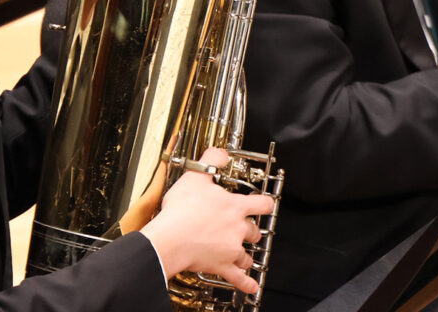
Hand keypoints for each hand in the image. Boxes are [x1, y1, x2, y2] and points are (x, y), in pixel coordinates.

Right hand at [141, 148, 274, 294]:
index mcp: (235, 206)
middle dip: (251, 230)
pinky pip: (239, 278)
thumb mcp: (196, 175)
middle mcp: (237, 228)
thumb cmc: (182, 209)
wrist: (171, 238)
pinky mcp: (222, 266)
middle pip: (254, 230)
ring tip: (243, 255)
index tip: (266, 204)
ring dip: (246, 254)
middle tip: (247, 230)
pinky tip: (252, 286)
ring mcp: (231, 249)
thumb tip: (221, 153)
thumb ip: (212, 159)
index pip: (261, 203)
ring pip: (247, 254)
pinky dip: (247, 283)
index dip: (265, 203)